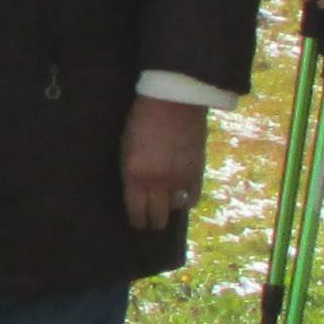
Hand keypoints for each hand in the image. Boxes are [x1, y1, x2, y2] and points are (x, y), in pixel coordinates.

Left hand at [120, 97, 207, 230]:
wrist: (173, 101)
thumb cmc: (140, 120)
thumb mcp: (126, 148)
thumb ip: (131, 173)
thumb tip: (136, 193)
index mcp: (134, 176)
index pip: (136, 213)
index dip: (136, 221)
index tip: (136, 222)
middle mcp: (158, 183)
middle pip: (156, 219)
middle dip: (152, 221)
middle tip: (150, 218)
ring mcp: (180, 180)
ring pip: (174, 209)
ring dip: (169, 207)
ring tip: (165, 202)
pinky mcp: (197, 173)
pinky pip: (192, 199)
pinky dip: (186, 199)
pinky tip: (180, 194)